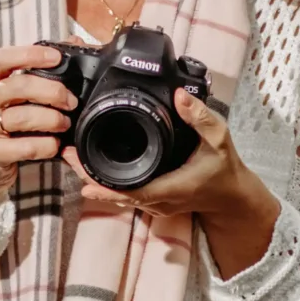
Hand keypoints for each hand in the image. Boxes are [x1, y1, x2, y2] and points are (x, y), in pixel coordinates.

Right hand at [0, 42, 76, 207]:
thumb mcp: (10, 98)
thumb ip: (37, 73)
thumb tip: (73, 43)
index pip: (3, 58)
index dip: (30, 55)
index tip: (56, 57)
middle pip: (17, 86)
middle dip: (51, 91)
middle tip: (70, 101)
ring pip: (22, 117)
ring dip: (52, 119)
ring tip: (64, 124)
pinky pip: (24, 147)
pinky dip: (46, 145)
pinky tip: (54, 145)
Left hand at [67, 88, 280, 276]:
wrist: (232, 197)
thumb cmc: (225, 168)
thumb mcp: (219, 138)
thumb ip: (200, 116)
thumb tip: (179, 95)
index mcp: (171, 188)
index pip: (131, 191)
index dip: (104, 184)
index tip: (82, 171)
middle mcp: (159, 201)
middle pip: (116, 194)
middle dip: (89, 177)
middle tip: (67, 155)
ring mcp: (155, 205)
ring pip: (117, 196)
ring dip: (94, 180)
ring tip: (72, 158)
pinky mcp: (153, 202)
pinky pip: (125, 195)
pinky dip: (107, 183)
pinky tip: (92, 168)